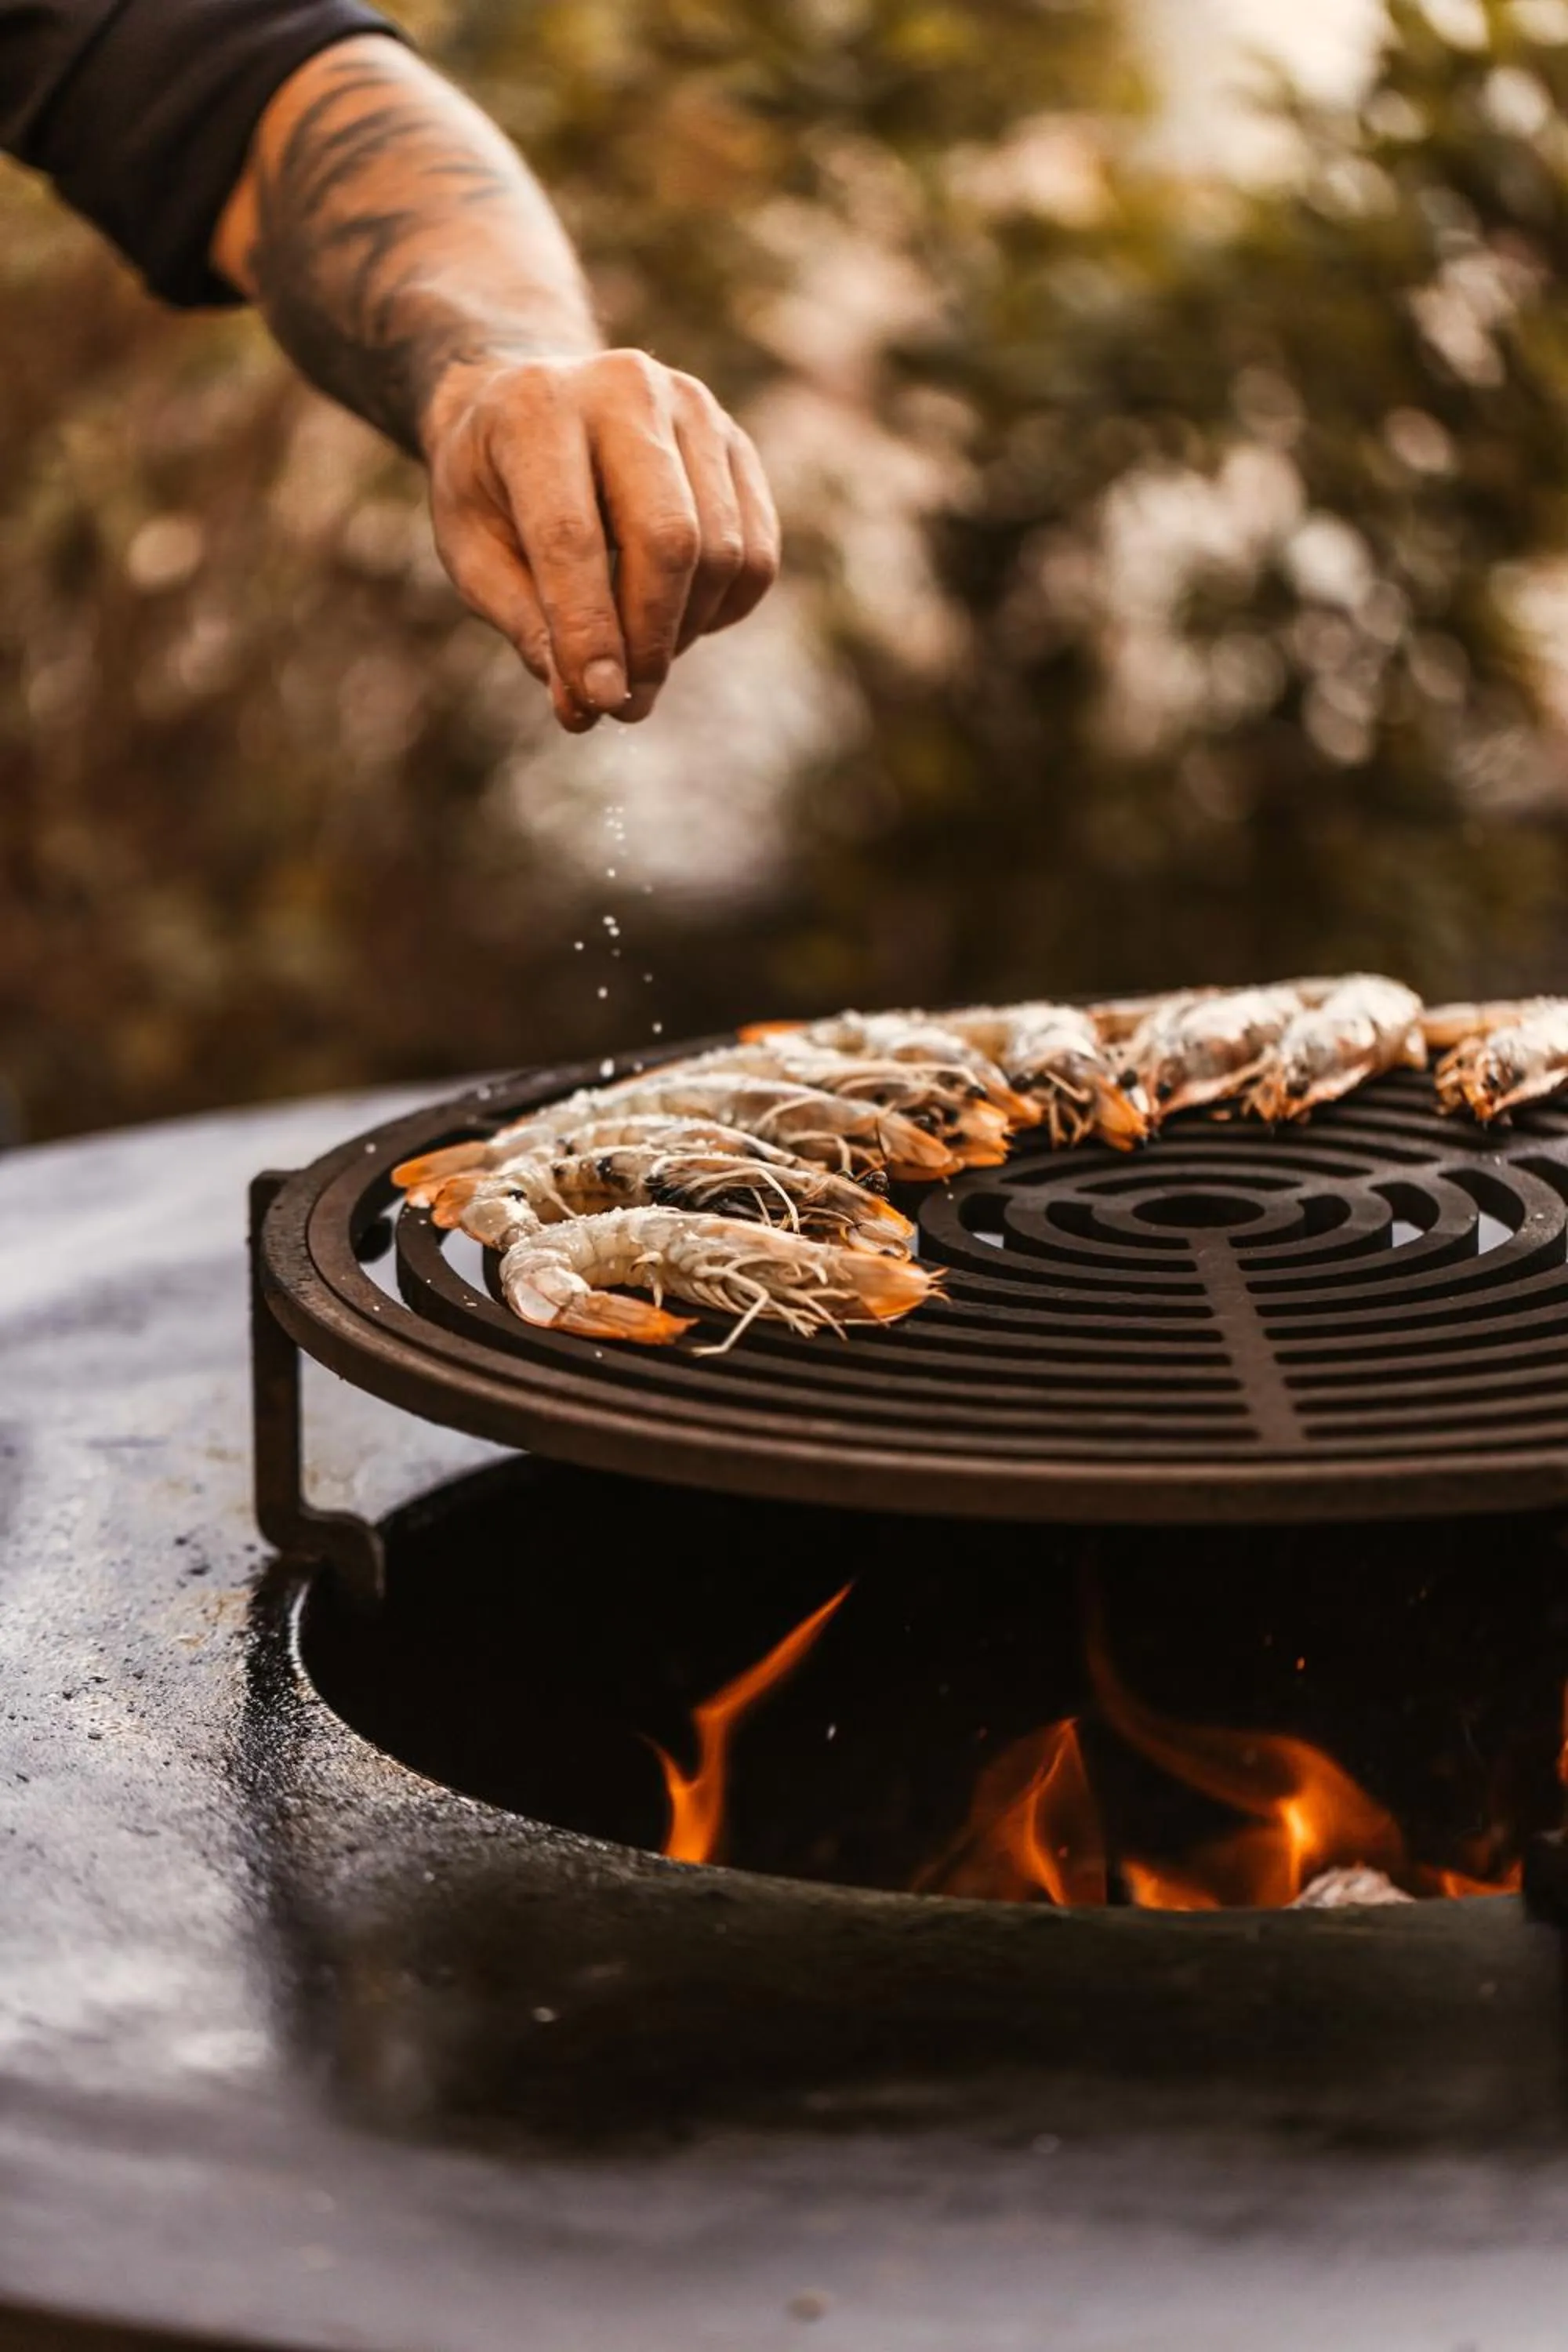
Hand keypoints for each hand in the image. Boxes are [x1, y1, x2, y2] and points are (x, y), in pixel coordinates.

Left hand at [422, 348, 781, 732]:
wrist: (530, 400)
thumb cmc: (493, 488)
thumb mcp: (473, 551)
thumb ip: (526, 625)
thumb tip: (584, 706)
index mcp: (536, 409)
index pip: (573, 535)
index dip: (590, 630)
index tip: (599, 702)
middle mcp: (624, 390)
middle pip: (669, 538)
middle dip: (651, 639)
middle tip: (628, 704)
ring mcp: (694, 409)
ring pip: (722, 551)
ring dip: (685, 632)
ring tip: (642, 661)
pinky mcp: (737, 443)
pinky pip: (756, 553)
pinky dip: (724, 611)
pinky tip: (678, 621)